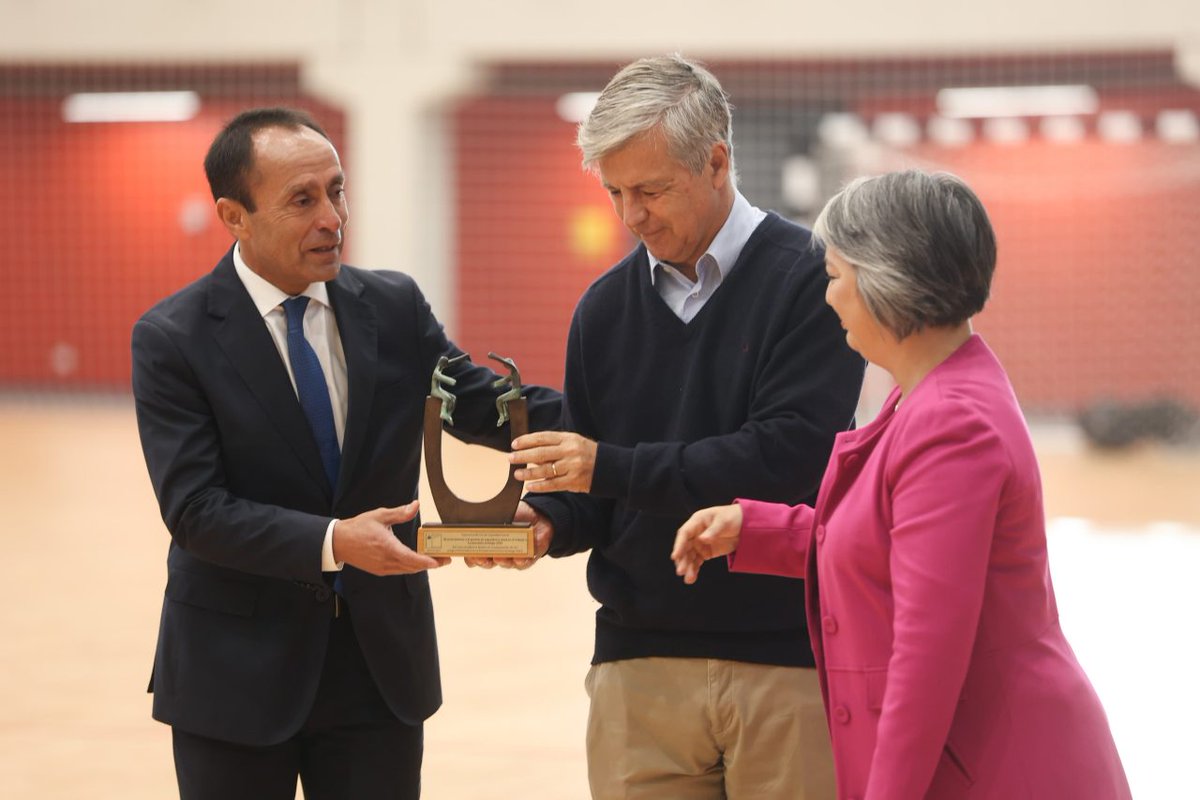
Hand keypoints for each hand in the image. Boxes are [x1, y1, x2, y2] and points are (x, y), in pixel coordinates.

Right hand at [332, 502, 449, 574]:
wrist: (338, 542)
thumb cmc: (358, 527)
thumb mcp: (380, 515)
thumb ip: (400, 513)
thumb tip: (416, 505)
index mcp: (387, 547)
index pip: (411, 558)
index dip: (426, 562)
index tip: (439, 562)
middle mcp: (385, 561)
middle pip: (413, 567)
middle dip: (430, 564)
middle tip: (445, 559)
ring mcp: (382, 568)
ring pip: (407, 570)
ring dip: (421, 566)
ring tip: (435, 560)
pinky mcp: (379, 570)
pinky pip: (399, 570)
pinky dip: (410, 567)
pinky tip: (417, 560)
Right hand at [464, 501, 553, 569]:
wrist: (539, 514)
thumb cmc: (517, 514)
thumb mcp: (500, 513)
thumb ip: (489, 518)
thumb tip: (476, 517)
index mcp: (488, 542)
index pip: (475, 554)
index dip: (471, 556)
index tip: (469, 552)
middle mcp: (498, 552)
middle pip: (487, 562)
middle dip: (483, 561)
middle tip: (481, 558)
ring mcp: (512, 556)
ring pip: (505, 563)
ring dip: (502, 561)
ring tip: (499, 557)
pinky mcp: (528, 558)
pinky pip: (523, 564)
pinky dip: (521, 561)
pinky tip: (519, 558)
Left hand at [509, 431, 596, 492]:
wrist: (609, 467)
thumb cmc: (587, 453)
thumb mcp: (573, 443)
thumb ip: (555, 446)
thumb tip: (530, 452)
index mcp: (568, 438)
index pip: (543, 437)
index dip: (527, 440)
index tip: (514, 444)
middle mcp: (570, 451)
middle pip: (541, 453)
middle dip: (523, 456)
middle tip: (510, 458)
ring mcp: (572, 467)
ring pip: (545, 470)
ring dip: (528, 473)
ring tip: (517, 474)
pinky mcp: (574, 481)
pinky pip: (553, 485)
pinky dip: (540, 486)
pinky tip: (529, 486)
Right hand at [671, 503, 743, 584]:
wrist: (746, 525)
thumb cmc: (733, 517)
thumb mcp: (724, 521)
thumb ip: (713, 531)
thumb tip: (702, 539)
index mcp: (697, 522)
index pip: (684, 534)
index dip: (678, 545)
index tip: (675, 556)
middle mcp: (696, 533)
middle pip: (685, 547)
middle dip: (682, 560)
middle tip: (681, 571)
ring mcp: (700, 543)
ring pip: (690, 557)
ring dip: (688, 567)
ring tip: (689, 579)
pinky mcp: (706, 552)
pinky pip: (697, 562)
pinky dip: (694, 570)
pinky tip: (692, 578)